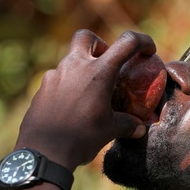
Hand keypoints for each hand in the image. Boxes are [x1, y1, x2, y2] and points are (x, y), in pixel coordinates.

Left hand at [14, 29, 157, 169]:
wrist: (43, 152)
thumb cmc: (81, 139)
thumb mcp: (109, 131)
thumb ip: (127, 124)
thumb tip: (140, 128)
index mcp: (98, 72)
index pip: (127, 43)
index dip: (142, 41)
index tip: (148, 51)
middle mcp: (74, 66)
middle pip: (86, 37)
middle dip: (98, 44)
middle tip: (105, 64)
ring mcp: (54, 76)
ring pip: (69, 61)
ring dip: (81, 70)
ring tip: (88, 94)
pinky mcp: (41, 89)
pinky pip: (57, 80)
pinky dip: (67, 86)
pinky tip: (70, 107)